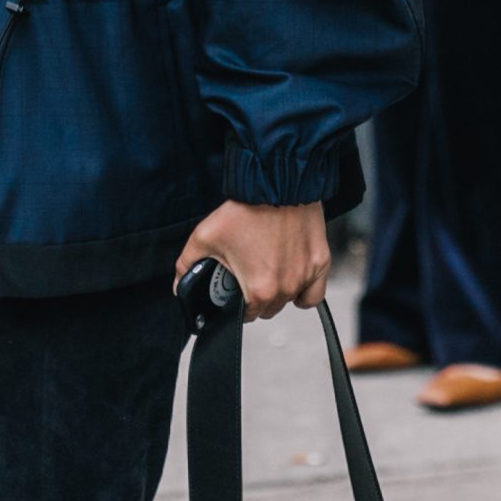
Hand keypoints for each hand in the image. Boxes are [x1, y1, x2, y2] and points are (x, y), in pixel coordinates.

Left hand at [173, 200, 330, 320]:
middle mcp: (286, 288)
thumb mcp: (204, 237)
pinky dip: (304, 292)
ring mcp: (305, 276)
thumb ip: (187, 266)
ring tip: (268, 270)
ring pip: (291, 301)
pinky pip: (314, 294)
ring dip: (279, 293)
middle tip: (249, 275)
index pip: (246, 316)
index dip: (237, 305)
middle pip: (269, 310)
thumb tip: (179, 286)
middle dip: (257, 298)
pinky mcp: (321, 263)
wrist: (277, 184)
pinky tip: (292, 279)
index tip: (235, 290)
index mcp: (259, 290)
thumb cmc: (245, 210)